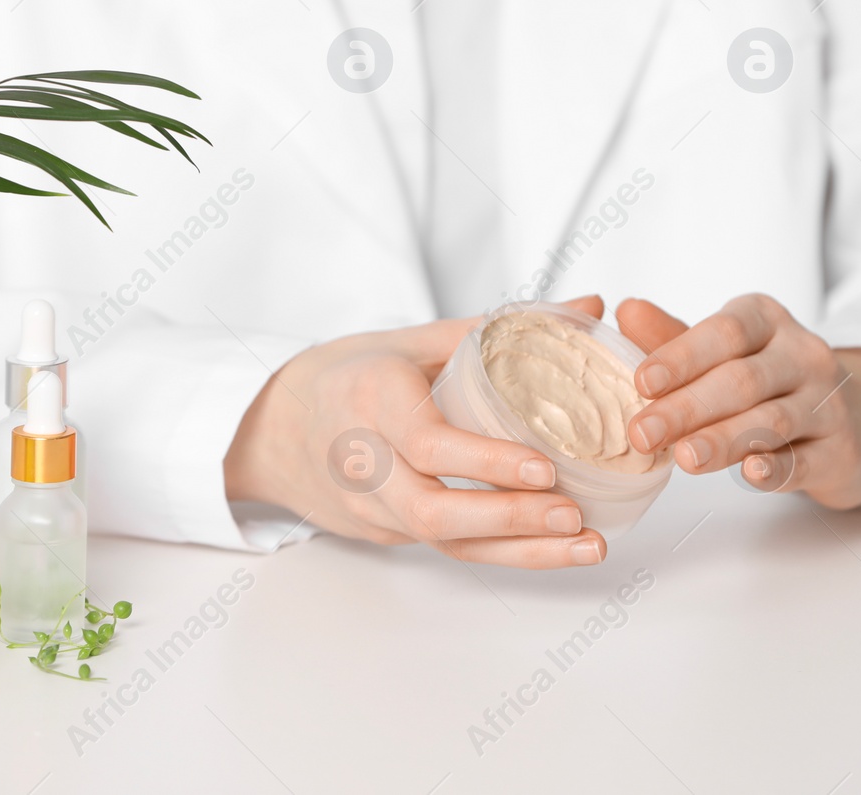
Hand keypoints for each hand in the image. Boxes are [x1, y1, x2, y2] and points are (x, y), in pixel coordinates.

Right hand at [223, 298, 611, 567]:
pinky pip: (446, 549)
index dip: (487, 461)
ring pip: (444, 541)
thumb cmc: (350, 374)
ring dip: (521, 551)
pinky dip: (504, 553)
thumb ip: (498, 328)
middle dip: (510, 518)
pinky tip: (554, 550)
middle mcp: (365, 460)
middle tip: (575, 515)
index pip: (427, 441)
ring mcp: (371, 506)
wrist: (273, 426)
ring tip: (586, 545)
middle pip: (434, 509)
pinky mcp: (384, 533)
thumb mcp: (412, 339)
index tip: (545, 467)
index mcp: (370, 398)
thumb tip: (587, 308)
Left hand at [616, 295, 860, 507]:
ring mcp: (827, 403)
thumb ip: (674, 337)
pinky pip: (805, 460)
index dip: (682, 356)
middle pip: (742, 380)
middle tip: (641, 433)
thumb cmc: (773, 379)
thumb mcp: (726, 350)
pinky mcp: (840, 451)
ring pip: (771, 421)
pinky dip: (777, 468)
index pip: (725, 332)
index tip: (641, 382)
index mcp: (767, 320)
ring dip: (724, 440)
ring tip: (683, 458)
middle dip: (687, 408)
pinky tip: (750, 474)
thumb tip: (624, 311)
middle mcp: (803, 354)